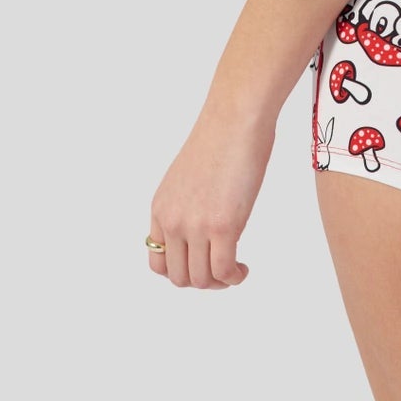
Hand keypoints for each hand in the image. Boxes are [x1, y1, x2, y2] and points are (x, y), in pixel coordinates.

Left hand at [147, 105, 274, 288]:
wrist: (237, 117)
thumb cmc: (223, 136)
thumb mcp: (189, 175)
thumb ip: (188, 202)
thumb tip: (203, 220)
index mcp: (161, 208)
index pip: (157, 261)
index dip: (180, 271)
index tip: (202, 263)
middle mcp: (173, 221)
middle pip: (179, 277)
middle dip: (203, 281)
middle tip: (224, 271)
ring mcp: (196, 225)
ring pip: (201, 279)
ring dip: (219, 283)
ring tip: (235, 272)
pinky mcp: (223, 225)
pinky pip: (224, 271)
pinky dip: (234, 277)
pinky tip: (243, 269)